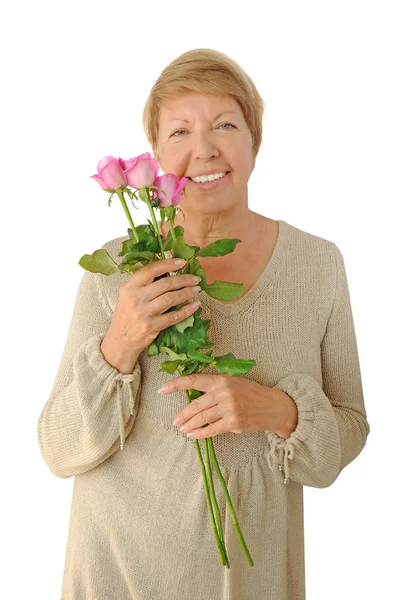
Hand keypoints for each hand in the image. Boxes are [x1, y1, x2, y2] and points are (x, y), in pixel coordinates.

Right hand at [103, 257, 200, 359]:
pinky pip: (174, 317)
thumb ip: (143, 285)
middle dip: (184, 279)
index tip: (182, 261)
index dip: (168, 264)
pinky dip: (186, 310)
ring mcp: (143, 313)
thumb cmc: (126, 316)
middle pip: (165, 284)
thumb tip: (168, 271)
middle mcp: (135, 298)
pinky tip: (195, 306)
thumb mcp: (127, 296)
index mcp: (129, 287)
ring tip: (197, 290)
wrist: (120, 341)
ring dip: (187, 293)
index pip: (150, 270)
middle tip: (196, 278)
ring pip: (171, 298)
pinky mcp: (152, 326)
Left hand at [158, 373, 297, 439]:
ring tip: (182, 428)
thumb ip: (215, 387)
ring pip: (201, 418)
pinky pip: (211, 430)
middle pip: (195, 404)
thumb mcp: (233, 383)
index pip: (193, 380)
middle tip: (175, 421)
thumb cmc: (251, 393)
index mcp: (221, 379)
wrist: (273, 406)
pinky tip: (193, 435)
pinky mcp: (233, 423)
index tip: (161, 389)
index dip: (175, 385)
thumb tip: (193, 394)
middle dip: (182, 414)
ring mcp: (228, 408)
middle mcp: (223, 392)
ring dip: (188, 425)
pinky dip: (200, 434)